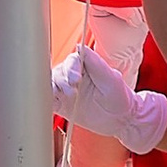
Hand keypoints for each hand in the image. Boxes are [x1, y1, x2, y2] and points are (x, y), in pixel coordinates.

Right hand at [50, 42, 166, 155]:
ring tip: (64, 98)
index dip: (70, 68)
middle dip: (62, 81)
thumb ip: (95, 62)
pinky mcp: (61, 104)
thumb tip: (80, 46)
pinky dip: (46, 101)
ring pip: (50, 85)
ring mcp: (65, 90)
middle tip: (72, 92)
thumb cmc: (119, 96)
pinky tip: (51, 103)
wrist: (120, 119)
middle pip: (58, 72)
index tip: (75, 79)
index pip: (71, 61)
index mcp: (84, 65)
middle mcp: (72, 75)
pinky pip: (49, 100)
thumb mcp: (111, 78)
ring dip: (53, 90)